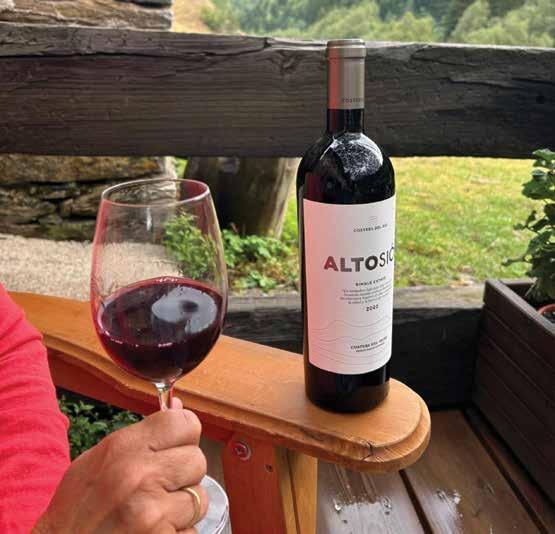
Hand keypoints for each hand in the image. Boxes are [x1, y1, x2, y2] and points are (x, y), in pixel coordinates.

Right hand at [34, 400, 207, 533]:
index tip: (174, 446)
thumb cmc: (78, 508)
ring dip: (182, 507)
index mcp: (124, 448)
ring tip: (153, 512)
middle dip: (184, 474)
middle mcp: (140, 476)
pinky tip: (153, 531)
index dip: (184, 435)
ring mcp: (152, 513)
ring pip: (199, 497)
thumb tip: (178, 406)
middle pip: (197, 460)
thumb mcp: (99, 459)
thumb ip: (143, 434)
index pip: (186, 423)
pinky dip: (178, 532)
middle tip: (158, 486)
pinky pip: (192, 529)